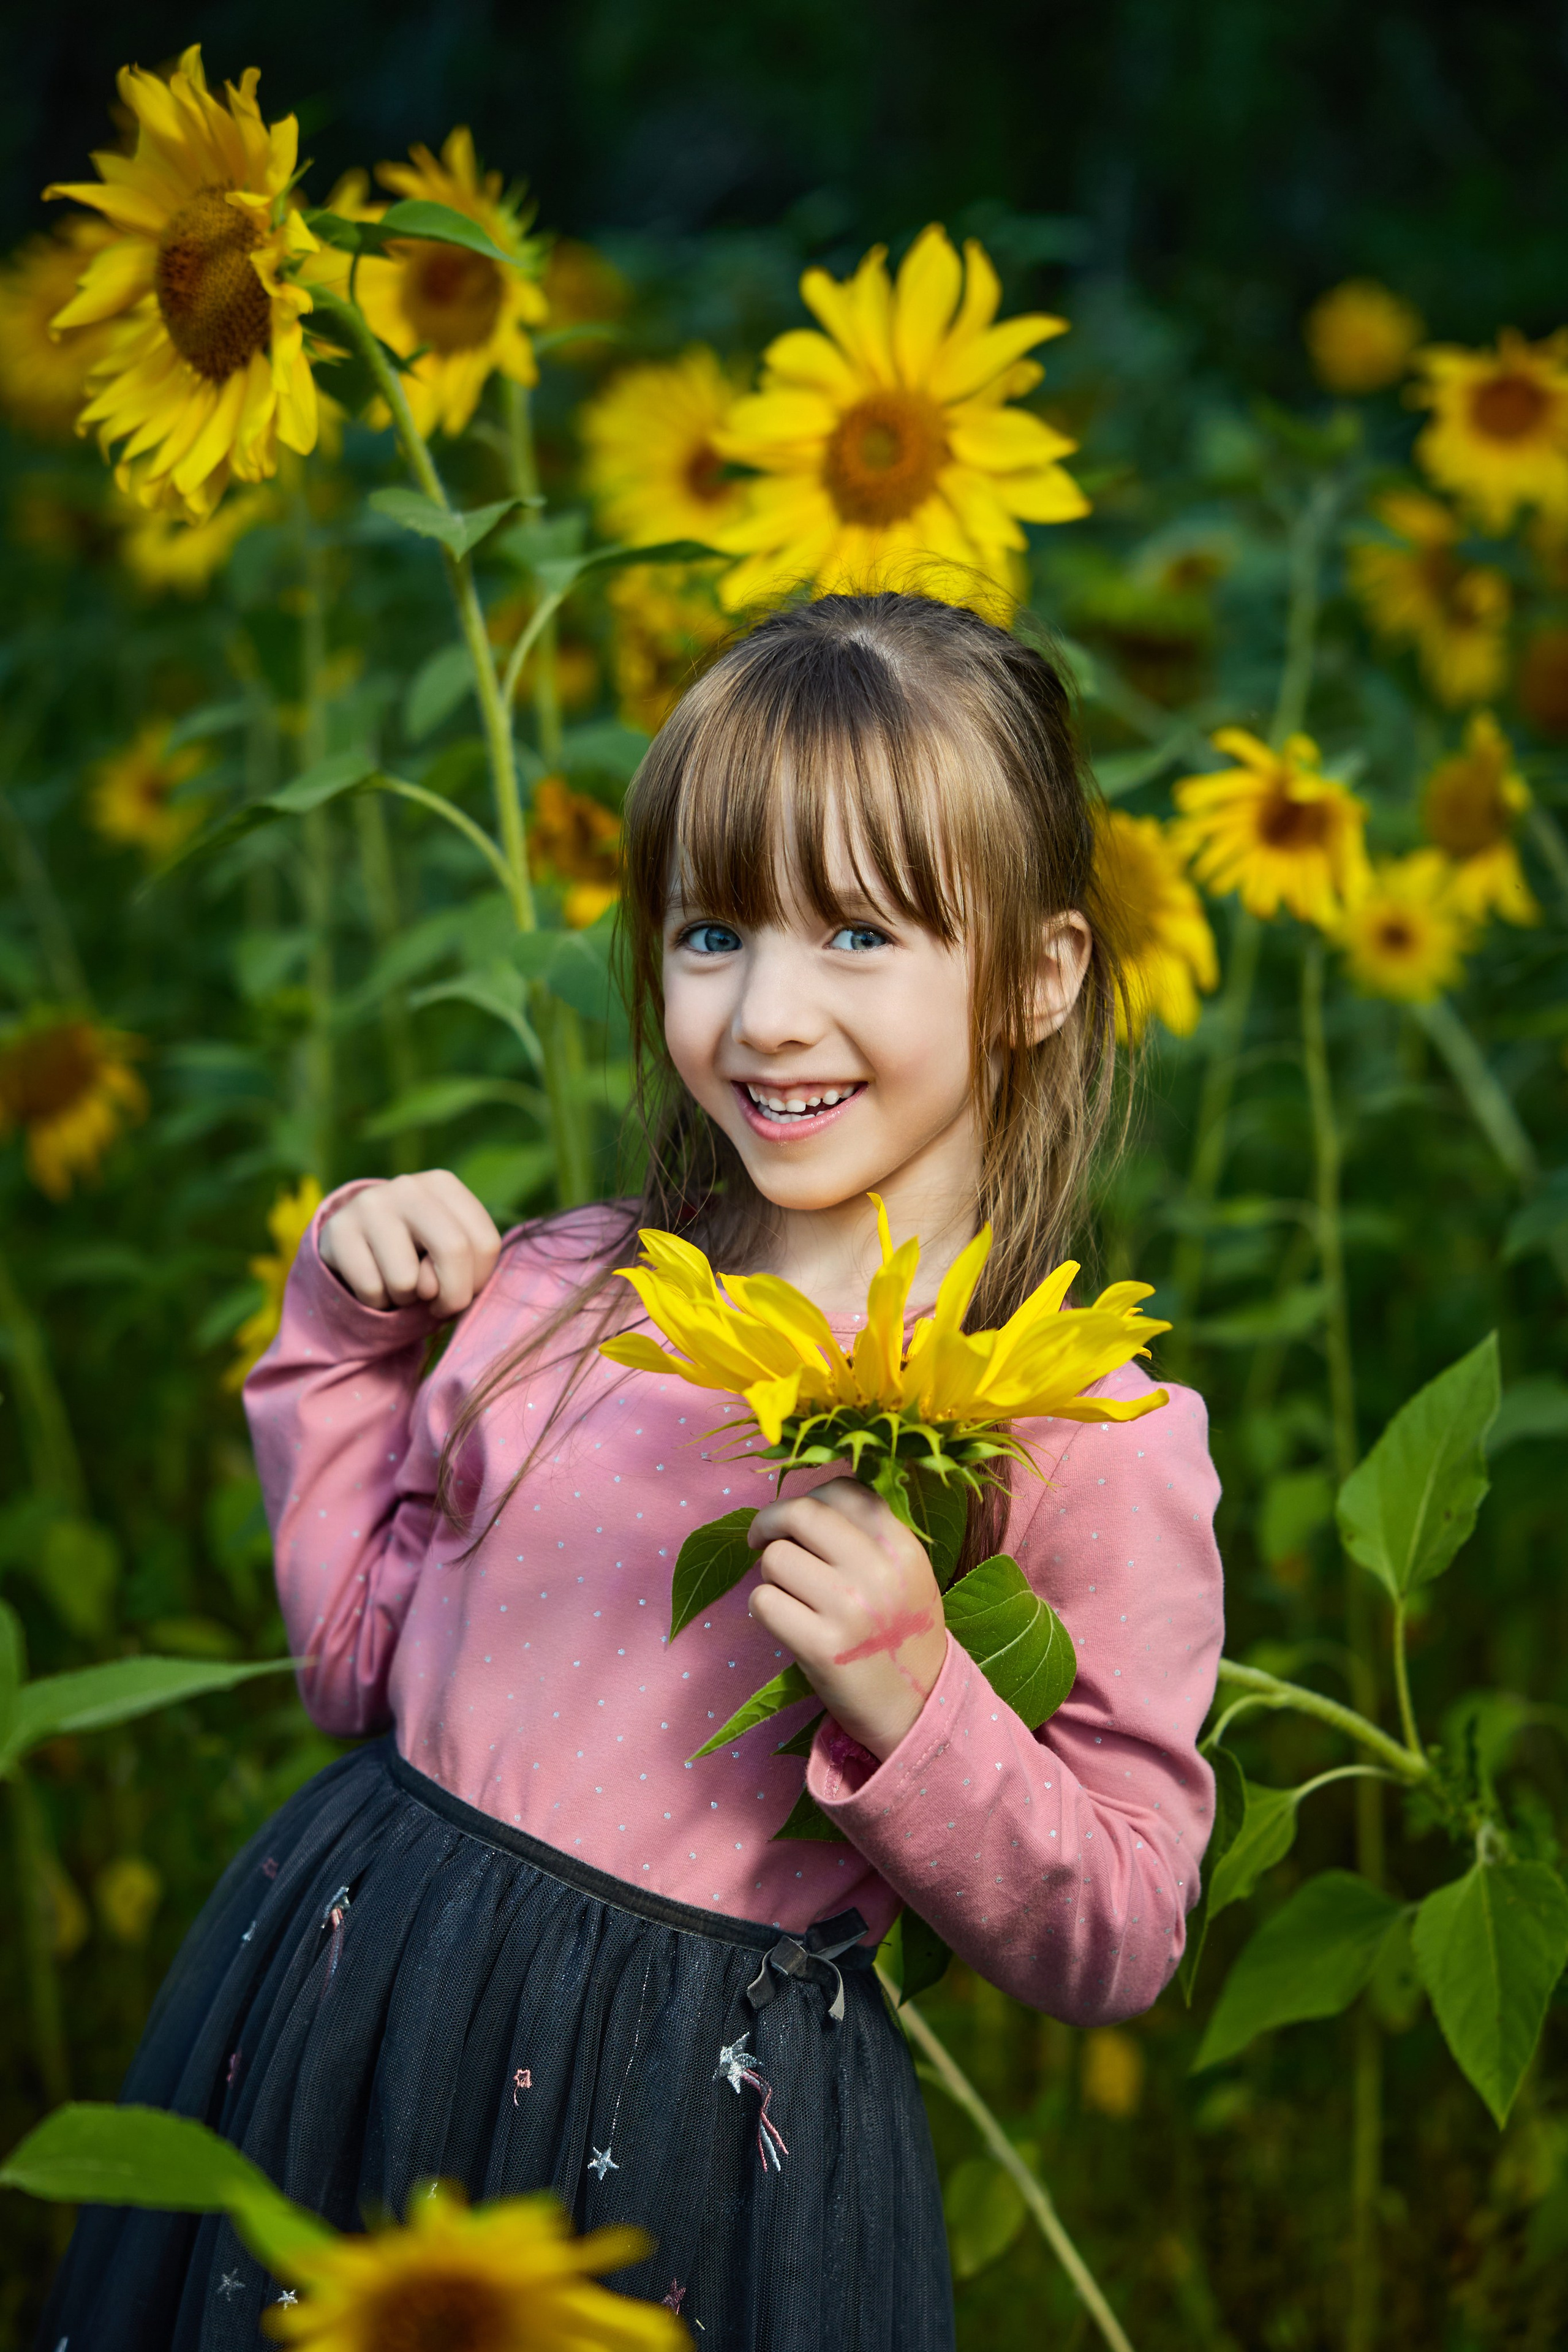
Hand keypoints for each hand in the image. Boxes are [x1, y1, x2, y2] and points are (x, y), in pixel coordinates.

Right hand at [318, 1171, 501, 1315]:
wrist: (355, 1242)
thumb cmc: (415, 1251)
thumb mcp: (447, 1249)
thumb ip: (460, 1264)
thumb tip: (431, 1288)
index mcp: (443, 1184)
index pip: (485, 1243)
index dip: (478, 1281)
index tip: (463, 1290)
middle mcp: (408, 1187)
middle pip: (453, 1250)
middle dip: (451, 1296)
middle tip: (437, 1305)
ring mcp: (369, 1205)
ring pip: (406, 1280)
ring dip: (406, 1299)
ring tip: (398, 1283)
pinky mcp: (337, 1230)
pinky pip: (371, 1289)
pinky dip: (377, 1302)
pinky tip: (374, 1282)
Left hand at [747, 1478, 946, 1760]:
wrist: (916, 1708)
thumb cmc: (901, 1634)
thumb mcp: (907, 1573)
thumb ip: (870, 1534)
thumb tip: (806, 1501)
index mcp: (902, 1548)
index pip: (845, 1490)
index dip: (811, 1496)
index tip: (797, 1518)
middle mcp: (878, 1572)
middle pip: (801, 1513)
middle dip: (770, 1522)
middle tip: (761, 1539)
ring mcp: (848, 1609)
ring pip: (775, 1558)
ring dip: (771, 1576)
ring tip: (793, 1597)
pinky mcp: (820, 1647)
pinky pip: (763, 1602)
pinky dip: (763, 1609)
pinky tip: (784, 1622)